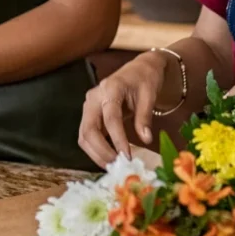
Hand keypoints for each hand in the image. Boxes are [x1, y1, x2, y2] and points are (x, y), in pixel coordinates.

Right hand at [79, 52, 166, 168]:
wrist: (139, 69)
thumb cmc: (145, 79)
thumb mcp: (150, 95)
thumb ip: (144, 117)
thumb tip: (146, 139)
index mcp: (110, 88)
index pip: (110, 117)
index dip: (117, 139)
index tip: (127, 157)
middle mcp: (94, 97)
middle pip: (89, 128)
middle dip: (101, 151)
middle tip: (118, 166)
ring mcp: (89, 106)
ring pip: (84, 135)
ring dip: (96, 154)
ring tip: (114, 166)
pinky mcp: (90, 115)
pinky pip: (87, 135)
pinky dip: (95, 150)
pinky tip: (109, 159)